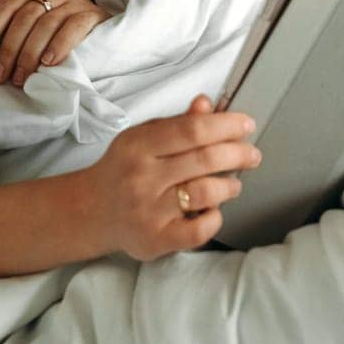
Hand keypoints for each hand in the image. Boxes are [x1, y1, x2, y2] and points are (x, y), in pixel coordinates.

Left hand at [0, 0, 114, 87]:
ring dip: (29, 54)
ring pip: (45, 24)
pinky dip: (58, 46)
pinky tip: (48, 63)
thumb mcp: (41, 32)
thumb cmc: (69, 38)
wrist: (111, 36)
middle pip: (24, 17)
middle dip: (8, 49)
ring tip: (21, 78)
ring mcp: (75, 1)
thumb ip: (21, 36)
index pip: (6, 6)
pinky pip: (72, 28)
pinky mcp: (93, 14)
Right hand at [84, 95, 261, 259]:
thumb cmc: (125, 169)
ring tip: (233, 183)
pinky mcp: (155, 239)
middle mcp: (141, 177)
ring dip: (229, 186)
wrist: (92, 210)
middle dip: (238, 153)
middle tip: (252, 154)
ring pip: (205, 193)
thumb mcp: (143, 138)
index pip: (192, 130)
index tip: (245, 124)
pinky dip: (215, 218)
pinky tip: (213, 210)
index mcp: (139, 145)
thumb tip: (207, 104)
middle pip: (204, 160)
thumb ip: (177, 124)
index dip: (226, 125)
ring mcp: (148, 211)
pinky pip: (198, 230)